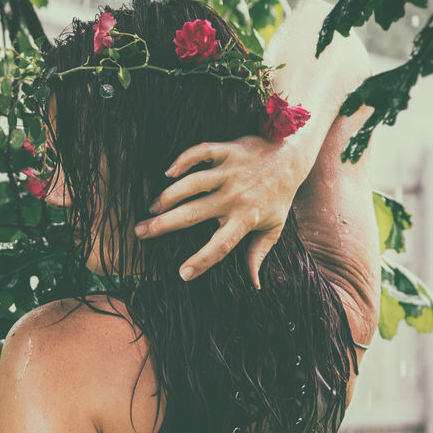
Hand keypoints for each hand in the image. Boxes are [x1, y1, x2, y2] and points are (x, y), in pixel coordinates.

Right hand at [134, 135, 302, 289]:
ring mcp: (230, 172)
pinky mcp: (228, 149)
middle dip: (163, 225)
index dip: (202, 261)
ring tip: (152, 208)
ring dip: (168, 196)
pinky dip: (183, 160)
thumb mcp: (274, 227)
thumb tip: (254, 284)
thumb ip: (258, 253)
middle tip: (140, 232)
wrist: (292, 154)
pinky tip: (168, 173)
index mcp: (245, 219)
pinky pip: (201, 152)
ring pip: (192, 184)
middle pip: (193, 214)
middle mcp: (235, 196)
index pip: (220, 245)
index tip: (182, 274)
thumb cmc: (279, 195)